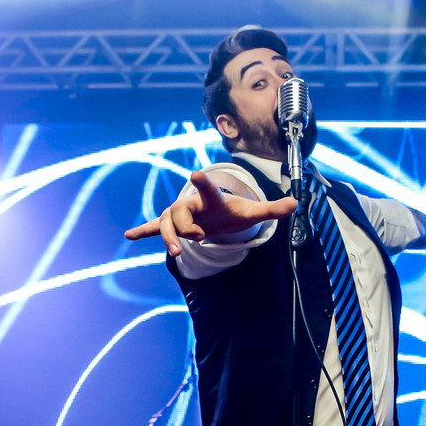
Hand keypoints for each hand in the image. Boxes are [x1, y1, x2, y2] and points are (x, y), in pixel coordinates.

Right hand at [124, 170, 296, 256]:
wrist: (218, 214)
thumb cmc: (234, 212)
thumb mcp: (253, 212)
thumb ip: (272, 209)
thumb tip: (296, 203)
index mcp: (212, 199)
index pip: (207, 189)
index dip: (203, 182)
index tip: (196, 174)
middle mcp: (193, 204)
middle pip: (181, 211)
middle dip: (185, 226)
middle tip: (198, 238)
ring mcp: (181, 215)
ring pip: (167, 223)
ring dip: (169, 236)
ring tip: (176, 252)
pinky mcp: (173, 226)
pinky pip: (155, 228)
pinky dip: (143, 231)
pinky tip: (129, 236)